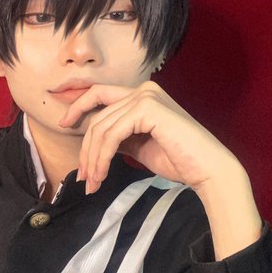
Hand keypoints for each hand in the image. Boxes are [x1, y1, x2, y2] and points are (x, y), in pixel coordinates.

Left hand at [59, 80, 239, 194]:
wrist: (207, 169)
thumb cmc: (178, 159)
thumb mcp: (138, 145)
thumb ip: (118, 136)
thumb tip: (91, 142)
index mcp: (143, 94)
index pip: (99, 95)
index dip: (78, 107)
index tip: (64, 125)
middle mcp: (143, 89)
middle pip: (97, 116)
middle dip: (85, 148)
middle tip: (83, 177)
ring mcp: (146, 96)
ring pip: (101, 127)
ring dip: (93, 159)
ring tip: (93, 183)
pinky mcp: (148, 108)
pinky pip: (111, 134)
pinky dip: (102, 156)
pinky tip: (102, 174)